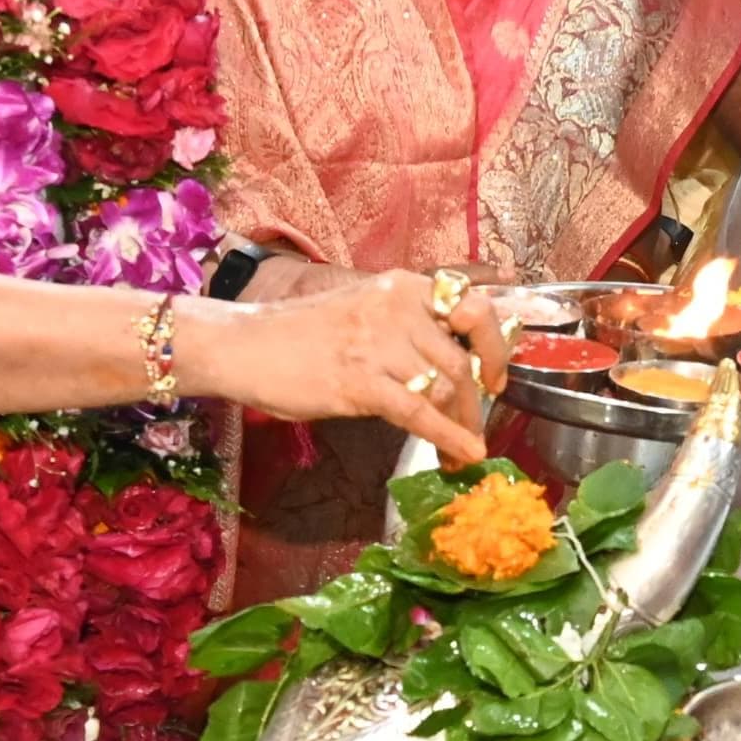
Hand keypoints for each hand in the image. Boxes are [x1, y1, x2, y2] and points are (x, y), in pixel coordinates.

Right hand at [192, 269, 510, 465]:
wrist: (243, 346)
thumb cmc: (299, 335)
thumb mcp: (362, 310)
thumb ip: (405, 326)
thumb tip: (450, 362)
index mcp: (401, 286)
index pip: (473, 306)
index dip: (496, 345)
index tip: (496, 376)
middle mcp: (397, 308)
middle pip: (463, 357)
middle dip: (480, 398)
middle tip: (480, 422)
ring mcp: (378, 344)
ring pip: (446, 388)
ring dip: (463, 424)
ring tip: (462, 448)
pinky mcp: (360, 381)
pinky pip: (419, 412)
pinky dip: (447, 437)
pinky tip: (459, 454)